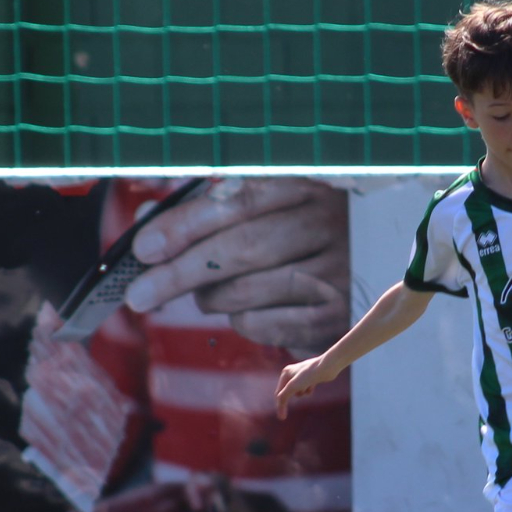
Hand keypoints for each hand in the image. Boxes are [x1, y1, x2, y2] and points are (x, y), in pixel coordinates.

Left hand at [122, 177, 349, 353]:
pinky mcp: (338, 316)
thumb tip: (147, 221)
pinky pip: (268, 326)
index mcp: (307, 186)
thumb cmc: (299, 235)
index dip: (186, 226)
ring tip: (207, 295)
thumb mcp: (267, 207)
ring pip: (250, 292)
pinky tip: (248, 311)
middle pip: (240, 250)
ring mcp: (337, 271)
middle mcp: (328, 225)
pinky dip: (244, 323)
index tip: (144, 249)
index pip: (237, 203)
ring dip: (212, 299)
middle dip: (179, 275)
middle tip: (140, 296)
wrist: (372, 269)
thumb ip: (210, 209)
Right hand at [275, 354, 337, 419]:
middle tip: (284, 415)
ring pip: (298, 391)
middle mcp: (292, 372)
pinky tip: (313, 385)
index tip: (282, 418)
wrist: (327, 367)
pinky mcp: (311, 378)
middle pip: (288, 392)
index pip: (279, 392)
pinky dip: (309, 390)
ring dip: (302, 393)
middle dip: (292, 397)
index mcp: (286, 372)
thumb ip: (284, 396)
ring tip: (307, 386)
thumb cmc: (309, 375)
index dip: (280, 405)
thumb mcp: (293, 387)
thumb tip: (279, 407)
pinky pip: (306, 389)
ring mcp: (302, 375)